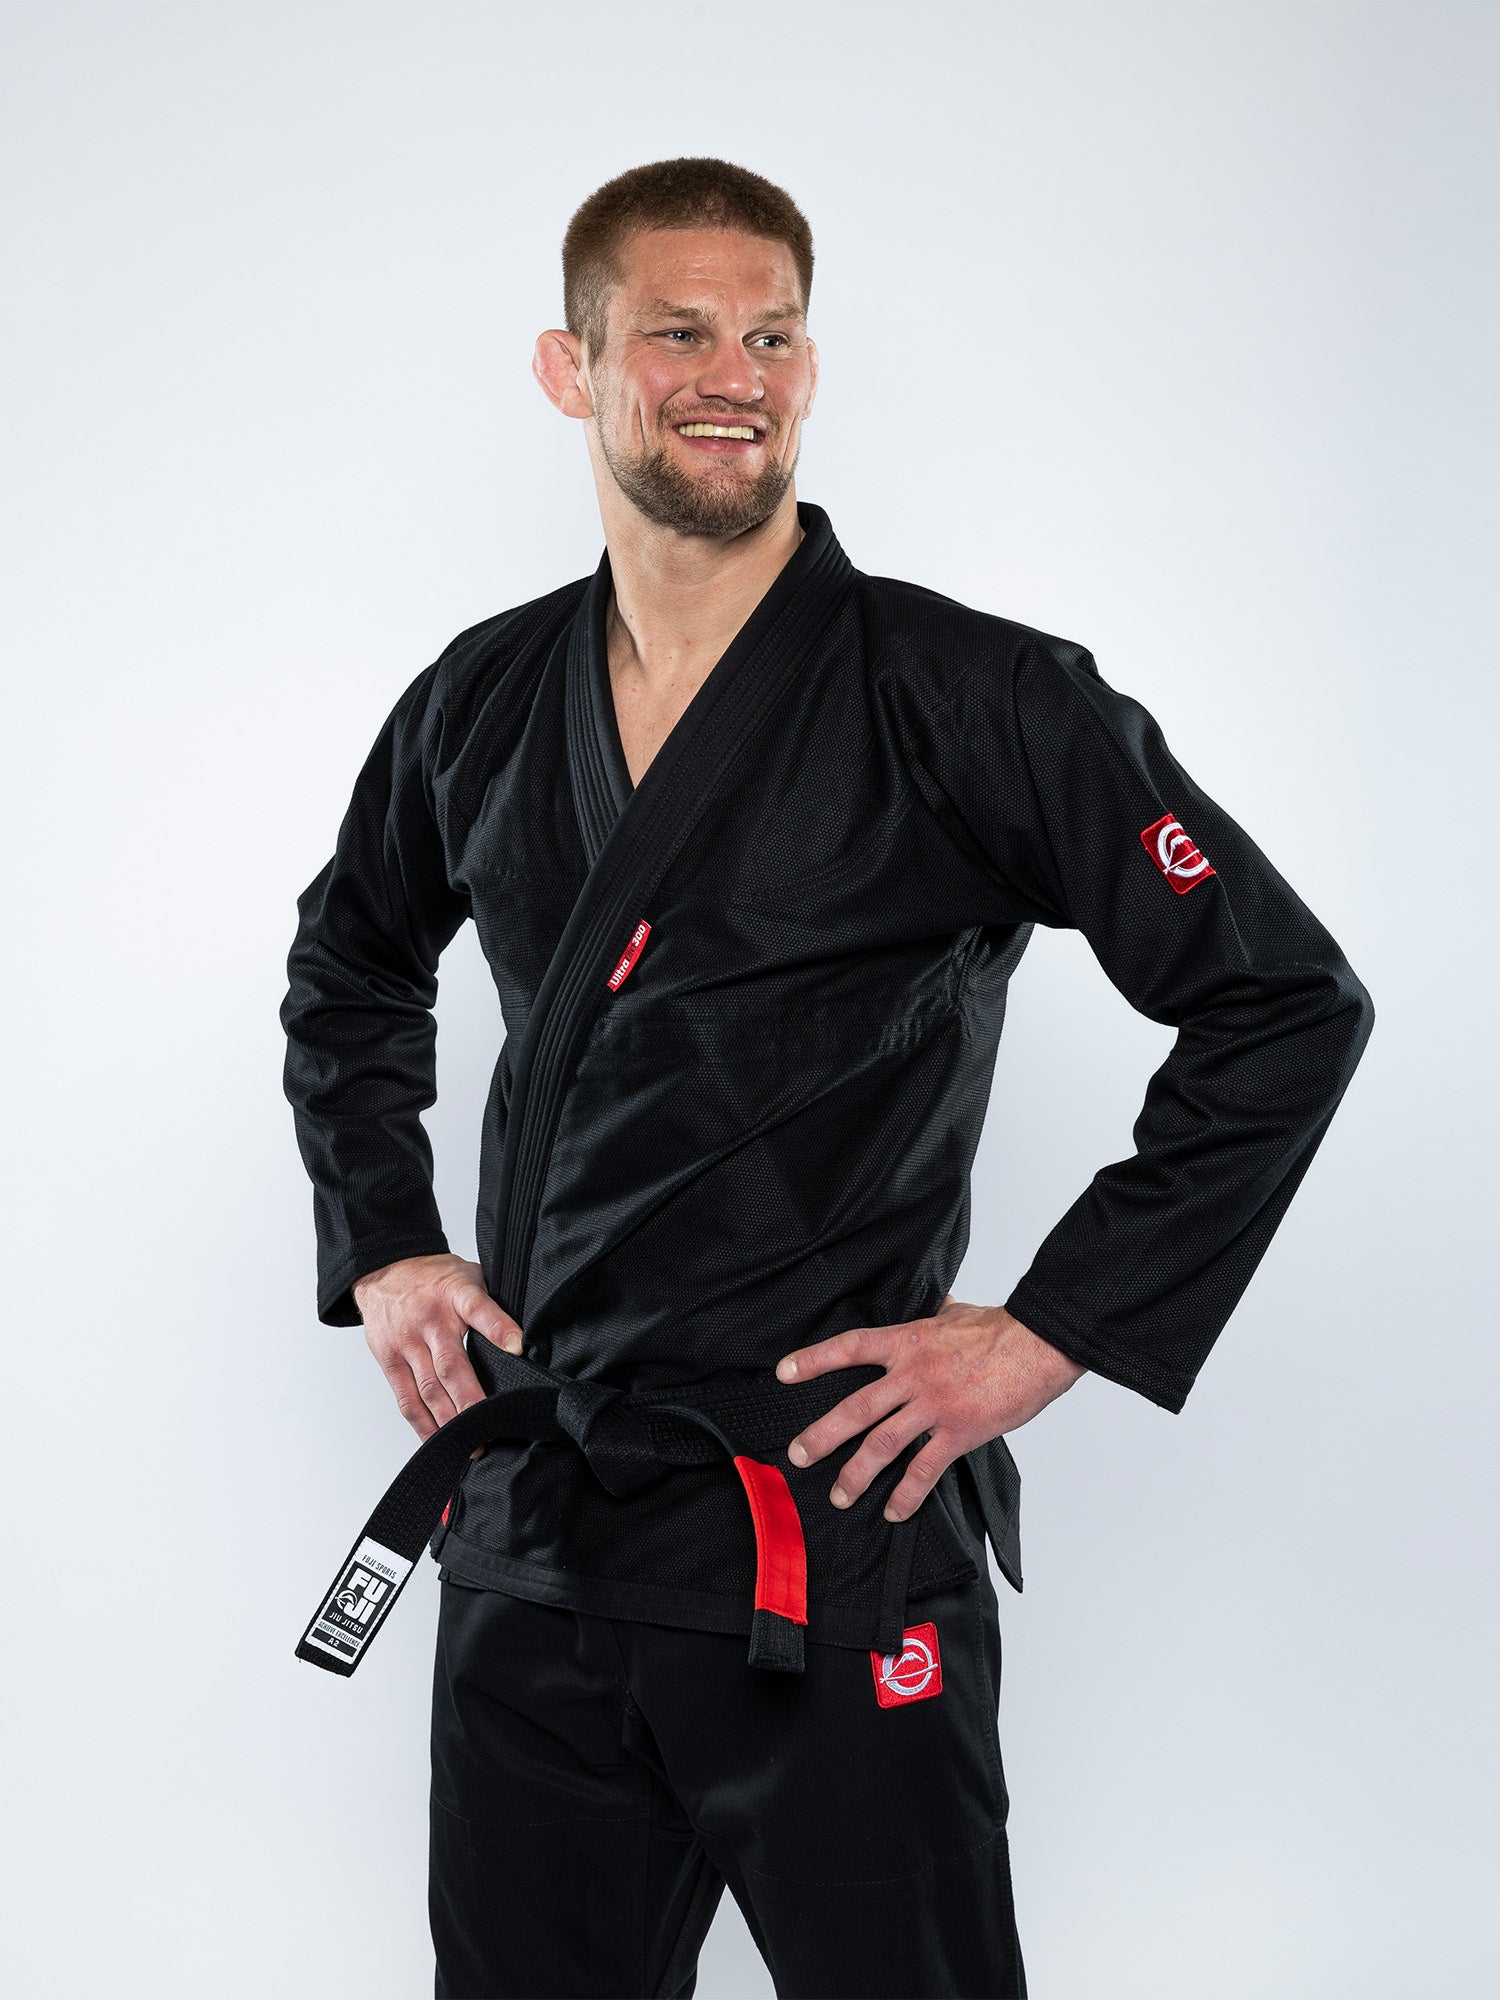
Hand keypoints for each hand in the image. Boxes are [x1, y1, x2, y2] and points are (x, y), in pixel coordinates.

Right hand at [353, 1253, 520, 1443]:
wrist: (384, 1270)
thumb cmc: (435, 1277)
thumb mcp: (468, 1275)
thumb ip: (492, 1303)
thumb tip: (526, 1336)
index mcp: (455, 1293)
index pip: (478, 1308)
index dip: (498, 1328)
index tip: (518, 1347)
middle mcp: (430, 1320)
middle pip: (451, 1365)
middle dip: (471, 1401)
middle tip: (492, 1427)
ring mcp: (407, 1343)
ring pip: (428, 1389)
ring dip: (449, 1421)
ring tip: (471, 1445)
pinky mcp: (389, 1361)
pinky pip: (406, 1399)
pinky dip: (422, 1423)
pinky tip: (438, 1440)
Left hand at [777, 1299, 1085, 1521]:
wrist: (1039, 1344)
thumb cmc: (1001, 1328)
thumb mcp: (956, 1312)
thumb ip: (936, 1314)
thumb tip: (933, 1303)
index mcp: (908, 1341)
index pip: (850, 1348)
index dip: (814, 1360)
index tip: (784, 1373)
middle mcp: (913, 1375)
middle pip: (855, 1408)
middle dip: (822, 1435)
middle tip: (798, 1455)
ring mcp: (934, 1405)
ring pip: (882, 1444)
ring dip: (856, 1474)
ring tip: (838, 1495)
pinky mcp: (959, 1432)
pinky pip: (925, 1469)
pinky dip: (906, 1494)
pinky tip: (894, 1511)